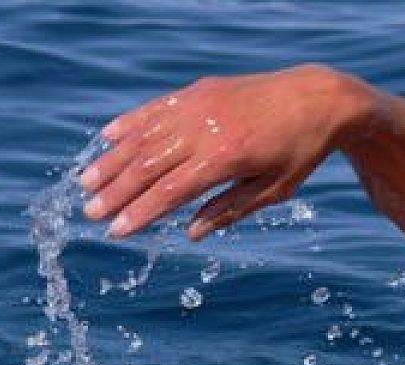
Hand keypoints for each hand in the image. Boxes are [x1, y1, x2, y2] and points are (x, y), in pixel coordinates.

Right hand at [81, 64, 370, 239]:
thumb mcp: (272, 191)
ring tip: (86, 182)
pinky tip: (107, 138)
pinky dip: (131, 123)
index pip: (171, 190)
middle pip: (150, 164)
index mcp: (227, 158)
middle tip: (91, 214)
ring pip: (146, 135)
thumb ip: (228, 211)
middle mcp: (208, 128)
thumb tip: (189, 233)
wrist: (317, 98)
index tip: (116, 232)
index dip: (141, 212)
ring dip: (113, 160)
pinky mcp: (199, 90)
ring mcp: (201, 105)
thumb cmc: (299, 152)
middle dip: (117, 191)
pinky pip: (157, 108)